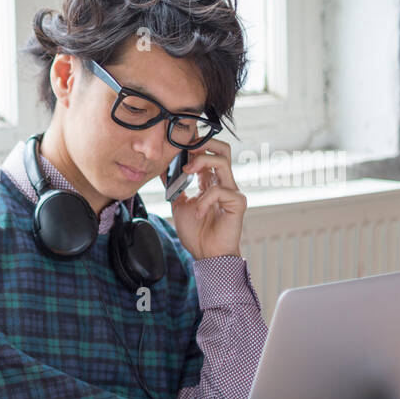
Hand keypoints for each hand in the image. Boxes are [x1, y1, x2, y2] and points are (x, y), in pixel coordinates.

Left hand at [162, 137, 245, 259]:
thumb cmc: (196, 232)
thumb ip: (173, 187)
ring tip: (186, 173)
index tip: (176, 146)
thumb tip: (162, 169)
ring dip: (201, 162)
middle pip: (222, 149)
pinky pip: (220, 191)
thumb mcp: (178, 204)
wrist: (207, 254)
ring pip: (222, 161)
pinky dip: (204, 200)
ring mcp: (232, 191)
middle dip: (204, 143)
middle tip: (186, 151)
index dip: (195, 145)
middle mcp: (223, 182)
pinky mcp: (237, 202)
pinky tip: (198, 213)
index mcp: (210, 181)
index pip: (208, 153)